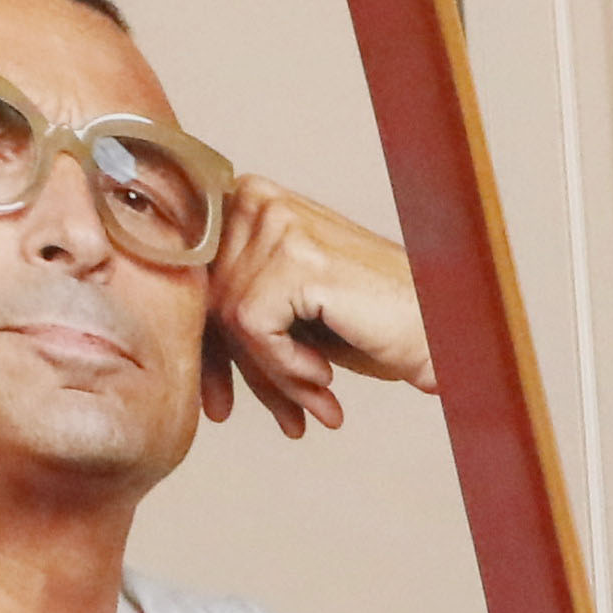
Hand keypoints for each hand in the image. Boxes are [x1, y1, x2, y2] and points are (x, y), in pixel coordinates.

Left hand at [201, 177, 433, 437]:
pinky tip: (325, 380)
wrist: (442, 330)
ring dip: (275, 378)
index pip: (195, 279)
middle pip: (209, 302)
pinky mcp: (295, 261)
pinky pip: (254, 331)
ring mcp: (277, 225)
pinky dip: (287, 368)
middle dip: (245, 372)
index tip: (219, 401)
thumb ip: (232, 303)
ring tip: (314, 403)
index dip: (207, 349)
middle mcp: (257, 198)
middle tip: (285, 415)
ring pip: (231, 322)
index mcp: (248, 197)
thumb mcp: (287, 308)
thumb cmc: (375, 322)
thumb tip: (170, 339)